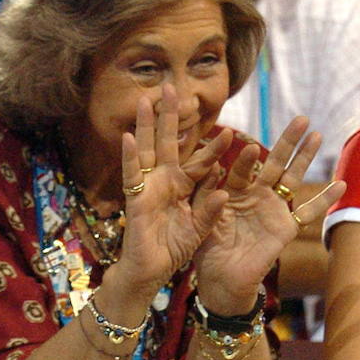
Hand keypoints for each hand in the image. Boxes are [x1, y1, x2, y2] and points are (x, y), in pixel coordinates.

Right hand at [108, 84, 230, 294]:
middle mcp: (164, 180)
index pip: (201, 162)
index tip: (231, 131)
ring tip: (146, 100)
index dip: (214, 148)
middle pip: (168, 142)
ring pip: (147, 150)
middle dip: (171, 116)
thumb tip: (223, 191)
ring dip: (146, 126)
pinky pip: (131, 174)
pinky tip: (129, 137)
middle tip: (172, 87)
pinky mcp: (135, 199)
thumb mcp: (199, 230)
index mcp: (183, 186)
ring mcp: (148, 187)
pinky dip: (129, 156)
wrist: (150, 272)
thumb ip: (209, 211)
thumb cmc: (173, 249)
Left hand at [194, 117, 343, 313]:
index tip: (247, 145)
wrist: (221, 280)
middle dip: (288, 141)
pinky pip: (308, 213)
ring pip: (292, 178)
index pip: (243, 167)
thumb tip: (214, 168)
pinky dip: (325, 200)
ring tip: (317, 135)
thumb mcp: (202, 218)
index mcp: (234, 189)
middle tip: (301, 118)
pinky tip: (342, 184)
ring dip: (305, 158)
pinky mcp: (286, 228)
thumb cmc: (207, 248)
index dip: (246, 158)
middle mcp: (257, 194)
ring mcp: (274, 209)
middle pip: (275, 162)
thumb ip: (208, 196)